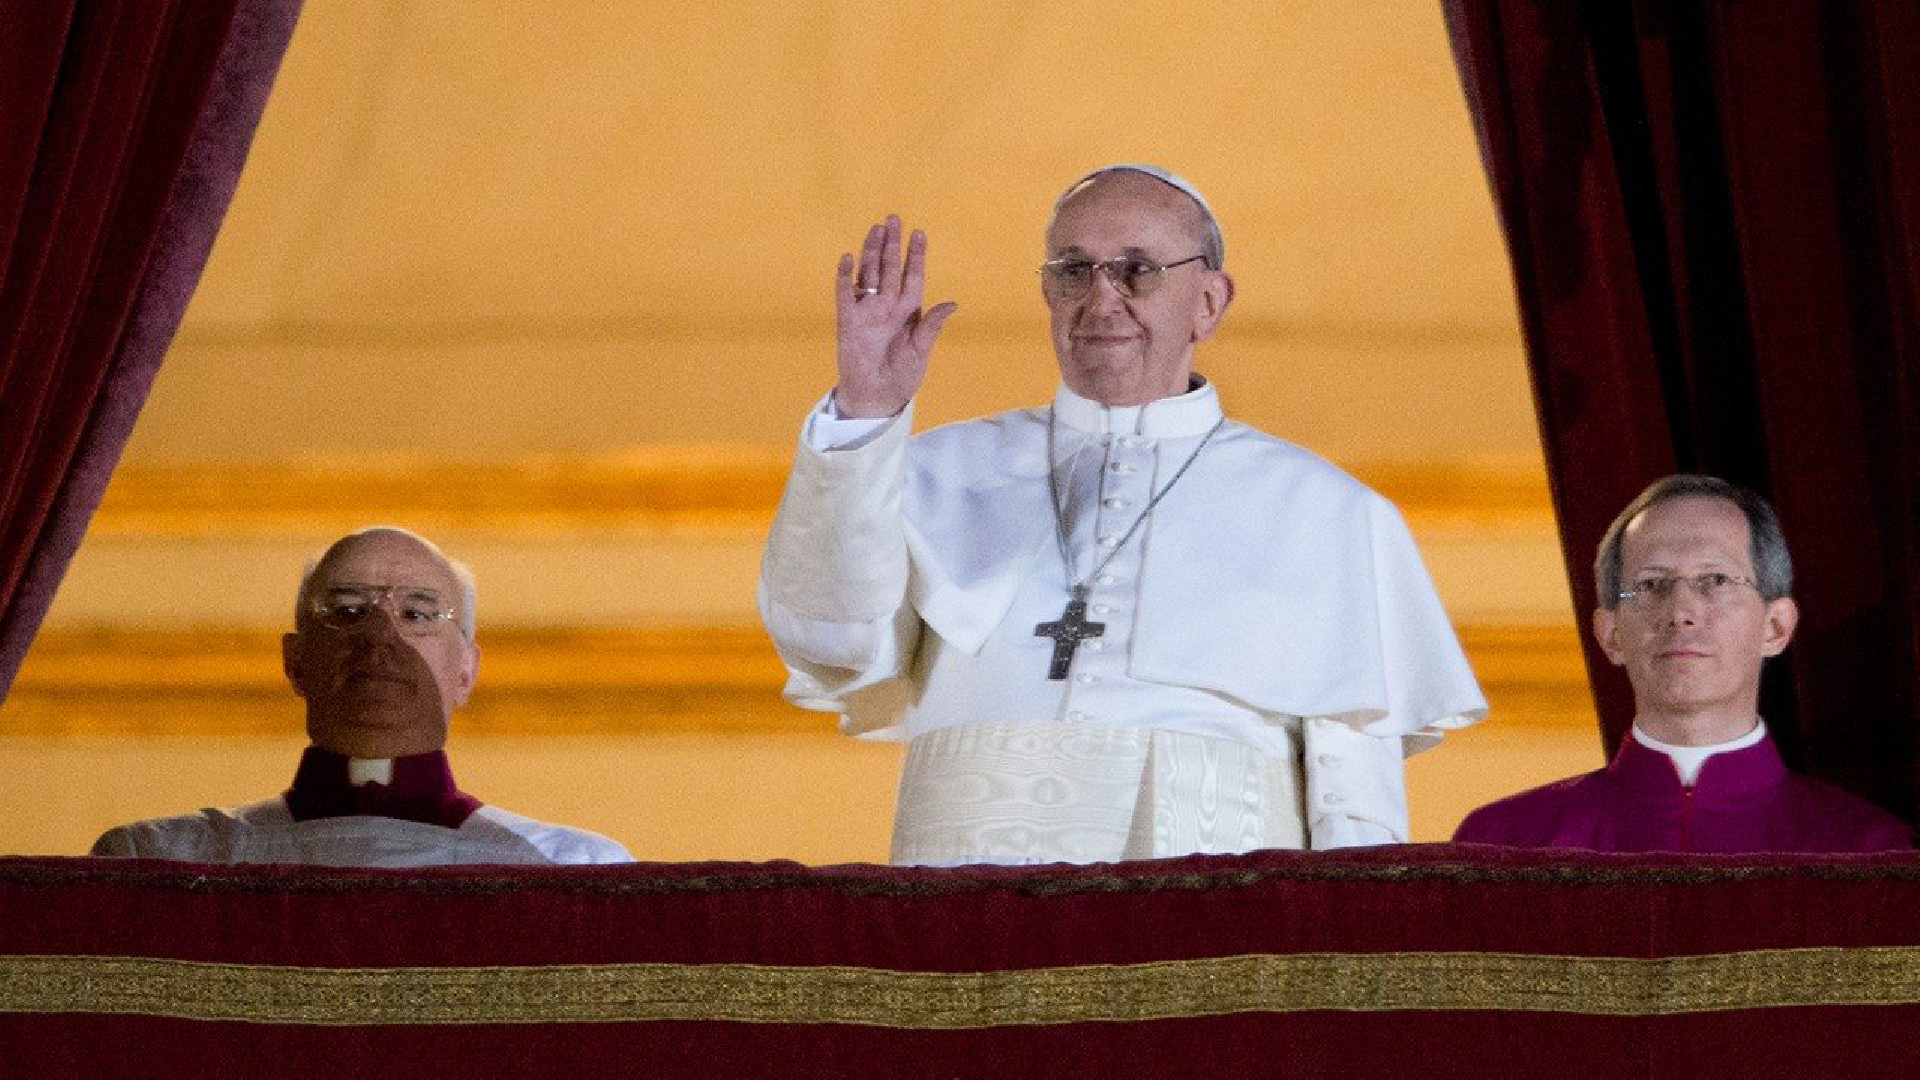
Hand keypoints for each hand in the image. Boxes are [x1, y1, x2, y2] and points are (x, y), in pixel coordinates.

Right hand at [833, 215, 956, 417]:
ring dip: (871, 252)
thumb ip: (932, 326)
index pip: (912, 277)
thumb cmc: (902, 377)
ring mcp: (866, 311)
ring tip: (875, 229)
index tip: (919, 234)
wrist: (875, 397)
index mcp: (908, 312)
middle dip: (892, 244)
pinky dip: (846, 277)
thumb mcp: (921, 352)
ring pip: (869, 274)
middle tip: (894, 219)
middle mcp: (887, 306)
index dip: (915, 256)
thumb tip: (952, 303)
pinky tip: (848, 259)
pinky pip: (845, 294)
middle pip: (889, 268)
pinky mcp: (848, 321)